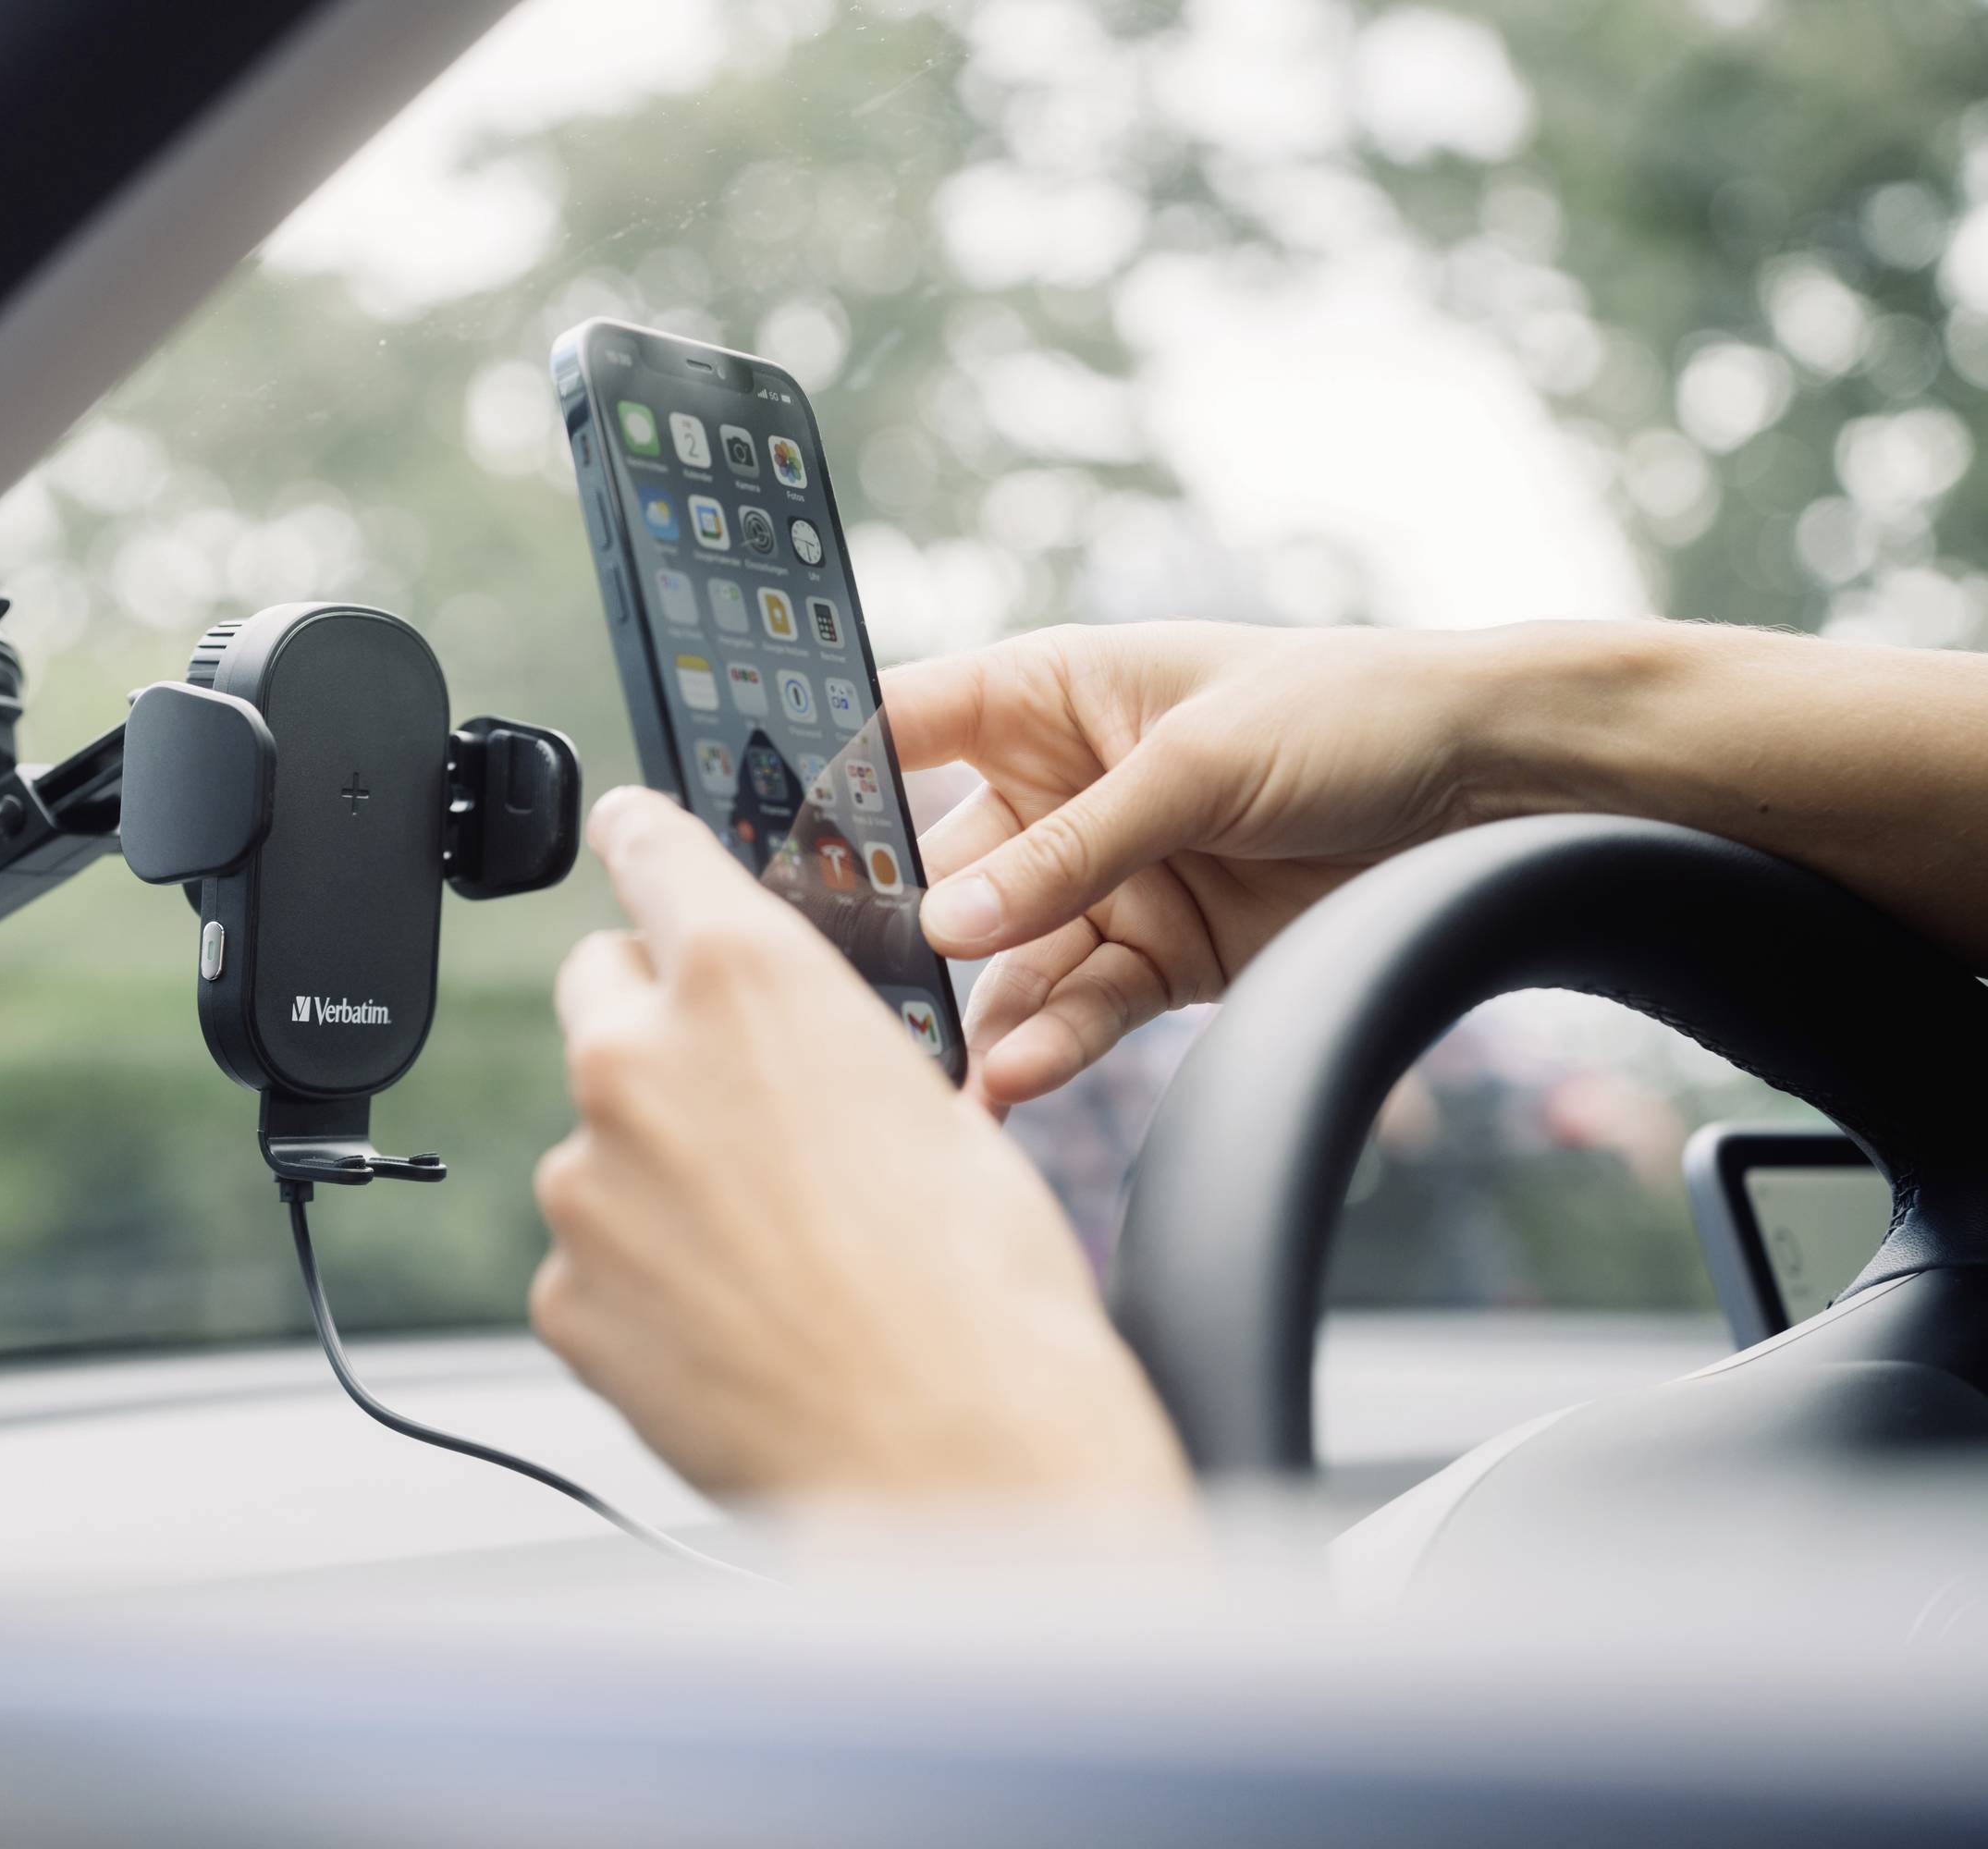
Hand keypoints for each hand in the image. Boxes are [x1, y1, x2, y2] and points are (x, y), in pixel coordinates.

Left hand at [530, 786, 1191, 1508]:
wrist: (956, 1456)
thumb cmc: (981, 1288)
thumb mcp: (930, 1107)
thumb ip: (818, 1043)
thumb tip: (786, 1050)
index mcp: (748, 981)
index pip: (654, 852)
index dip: (644, 838)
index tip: (627, 830)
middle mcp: (641, 1059)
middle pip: (601, 986)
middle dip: (655, 1020)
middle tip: (738, 1095)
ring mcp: (588, 1180)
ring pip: (602, 1138)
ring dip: (661, 1170)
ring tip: (772, 1252)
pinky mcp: (566, 1290)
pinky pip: (592, 1256)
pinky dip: (643, 1278)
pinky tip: (733, 1320)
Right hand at [885, 621, 1497, 1110]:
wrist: (1489, 786)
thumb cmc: (1345, 713)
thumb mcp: (1198, 765)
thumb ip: (1068, 850)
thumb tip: (946, 922)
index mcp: (1042, 695)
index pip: (900, 728)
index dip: (830, 784)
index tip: (772, 855)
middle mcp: (1052, 790)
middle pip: (935, 868)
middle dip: (895, 938)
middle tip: (851, 1003)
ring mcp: (1101, 880)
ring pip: (1004, 959)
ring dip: (974, 1015)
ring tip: (943, 1072)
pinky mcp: (1154, 958)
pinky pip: (1079, 1007)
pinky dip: (1050, 1046)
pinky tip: (1015, 1080)